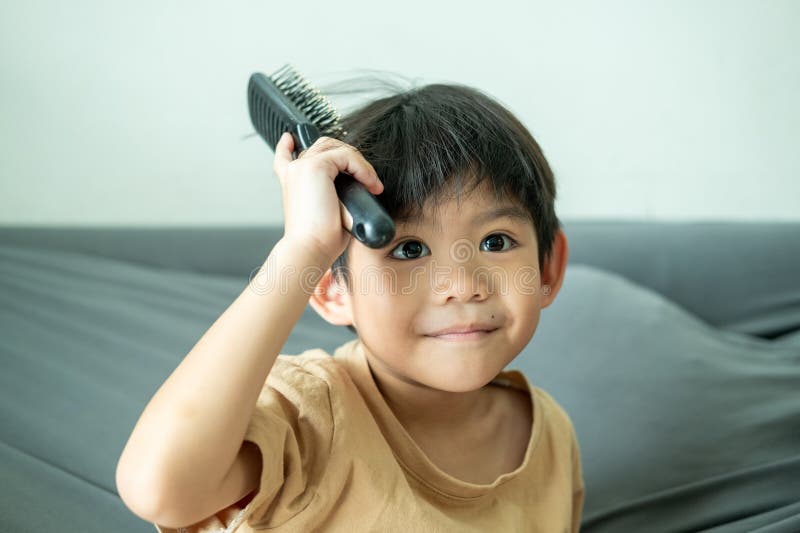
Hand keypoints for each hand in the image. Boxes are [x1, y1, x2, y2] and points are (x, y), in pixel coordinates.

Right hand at [273, 132, 383, 261]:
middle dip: (347, 156)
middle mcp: (294, 171)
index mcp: (291, 182)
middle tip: (365, 178)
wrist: (310, 248)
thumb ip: (332, 196)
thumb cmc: (319, 239)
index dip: (287, 146)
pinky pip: (347, 156)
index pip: (285, 155)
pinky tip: (370, 185)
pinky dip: (363, 169)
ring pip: (337, 148)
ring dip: (359, 163)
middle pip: (323, 146)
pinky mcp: (315, 166)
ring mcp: (303, 166)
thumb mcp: (326, 212)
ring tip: (371, 185)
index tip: (289, 139)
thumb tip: (355, 191)